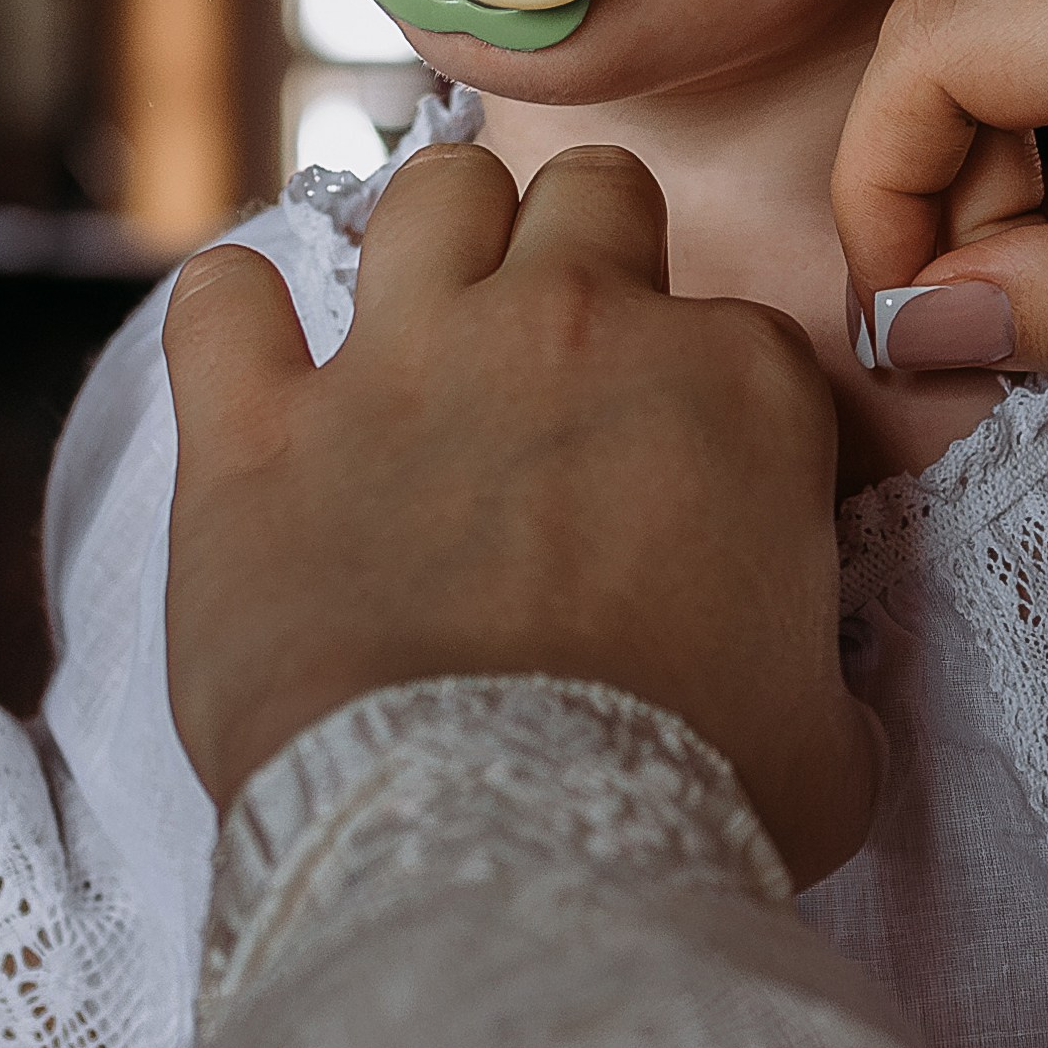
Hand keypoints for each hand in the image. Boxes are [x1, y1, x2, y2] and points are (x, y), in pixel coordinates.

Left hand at [164, 142, 879, 888]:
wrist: (500, 855)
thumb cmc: (684, 802)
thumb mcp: (827, 739)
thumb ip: (818, 674)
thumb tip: (796, 694)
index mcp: (731, 384)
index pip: (735, 331)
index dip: (709, 403)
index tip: (686, 481)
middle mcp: (573, 327)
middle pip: (591, 195)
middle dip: (579, 250)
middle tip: (559, 357)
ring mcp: (408, 360)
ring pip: (430, 192)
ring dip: (432, 242)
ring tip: (422, 323)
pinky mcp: (262, 428)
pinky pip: (221, 300)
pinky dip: (232, 317)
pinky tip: (249, 359)